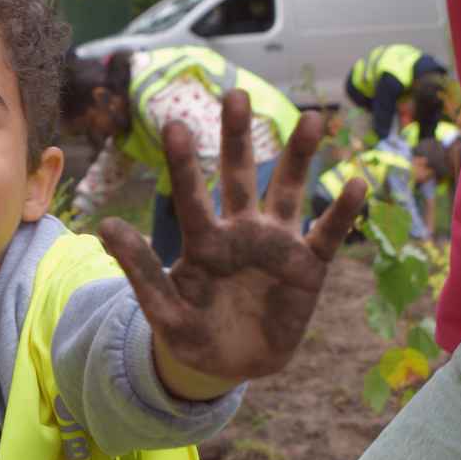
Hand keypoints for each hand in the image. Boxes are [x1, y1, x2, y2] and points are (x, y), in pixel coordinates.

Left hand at [98, 90, 366, 398]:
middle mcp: (240, 231)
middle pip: (240, 175)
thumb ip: (140, 269)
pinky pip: (328, 234)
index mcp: (203, 240)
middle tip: (236, 94)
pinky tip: (355, 182)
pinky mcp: (308, 266)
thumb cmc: (190, 331)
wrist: (230, 365)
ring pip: (289, 191)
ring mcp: (277, 244)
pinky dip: (342, 212)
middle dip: (238, 137)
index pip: (191, 195)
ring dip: (301, 157)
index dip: (184, 163)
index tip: (174, 125)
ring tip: (313, 119)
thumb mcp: (163, 307)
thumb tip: (105, 227)